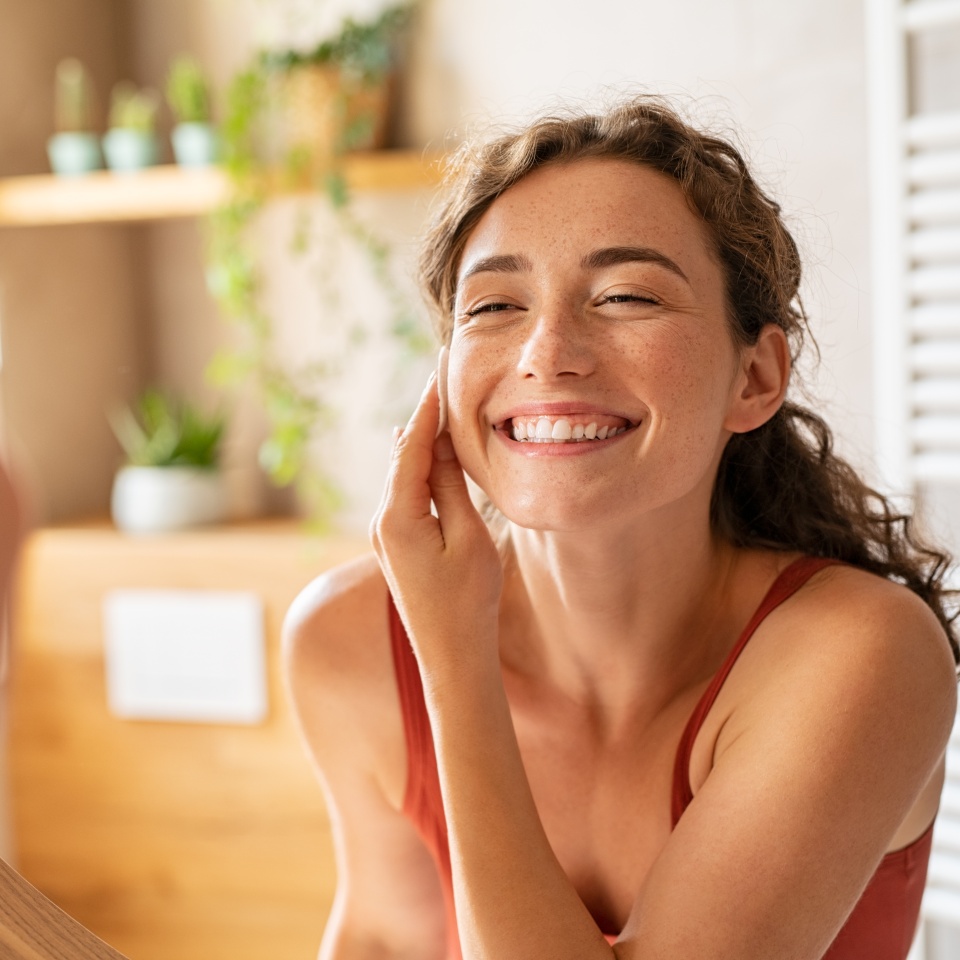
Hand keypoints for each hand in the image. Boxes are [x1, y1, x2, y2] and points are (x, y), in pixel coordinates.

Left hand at [370, 370, 502, 683]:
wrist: (452, 658)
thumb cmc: (468, 602)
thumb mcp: (468, 538)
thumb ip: (449, 487)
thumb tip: (436, 444)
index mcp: (397, 516)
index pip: (411, 445)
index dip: (427, 405)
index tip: (438, 369)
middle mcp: (382, 521)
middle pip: (401, 454)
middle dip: (421, 416)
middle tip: (439, 375)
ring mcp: (385, 535)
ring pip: (402, 474)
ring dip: (420, 441)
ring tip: (437, 404)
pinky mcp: (395, 545)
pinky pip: (405, 494)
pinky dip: (418, 468)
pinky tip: (427, 452)